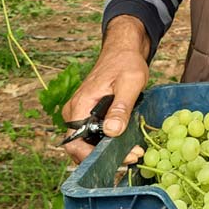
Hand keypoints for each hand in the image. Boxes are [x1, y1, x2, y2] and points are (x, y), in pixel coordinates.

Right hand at [62, 17, 150, 164]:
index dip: (94, 156)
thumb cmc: (125, 63)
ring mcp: (80, 115)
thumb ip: (121, 107)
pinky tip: (126, 143)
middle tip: (133, 156)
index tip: (121, 158)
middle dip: (104, 157)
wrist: (122, 51)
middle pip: (81, 147)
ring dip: (108, 151)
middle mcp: (74, 113)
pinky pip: (94, 135)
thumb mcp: (129, 83)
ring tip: (133, 151)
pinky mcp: (89, 115)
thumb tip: (112, 131)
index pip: (75, 144)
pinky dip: (108, 143)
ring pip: (88, 143)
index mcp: (79, 106)